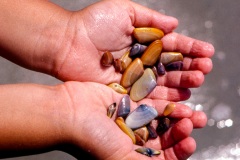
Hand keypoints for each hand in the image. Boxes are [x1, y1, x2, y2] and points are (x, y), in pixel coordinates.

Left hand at [0, 0, 213, 90]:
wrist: (67, 44)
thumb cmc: (93, 24)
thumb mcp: (124, 11)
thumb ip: (150, 18)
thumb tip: (175, 24)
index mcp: (143, 41)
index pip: (172, 45)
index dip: (190, 48)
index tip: (207, 52)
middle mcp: (141, 60)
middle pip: (170, 65)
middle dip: (189, 67)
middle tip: (205, 70)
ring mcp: (134, 77)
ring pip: (163, 82)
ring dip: (181, 83)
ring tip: (197, 82)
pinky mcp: (125, 91)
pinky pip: (148, 96)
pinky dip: (165, 98)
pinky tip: (180, 99)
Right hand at [60, 82, 206, 159]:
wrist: (69, 112)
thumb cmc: (90, 139)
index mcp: (131, 155)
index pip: (162, 157)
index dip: (178, 151)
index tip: (189, 143)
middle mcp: (133, 138)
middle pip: (164, 136)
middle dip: (182, 132)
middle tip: (195, 123)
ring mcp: (131, 118)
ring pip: (161, 118)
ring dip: (178, 117)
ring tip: (193, 114)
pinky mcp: (128, 100)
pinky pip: (152, 102)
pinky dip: (166, 103)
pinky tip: (180, 102)